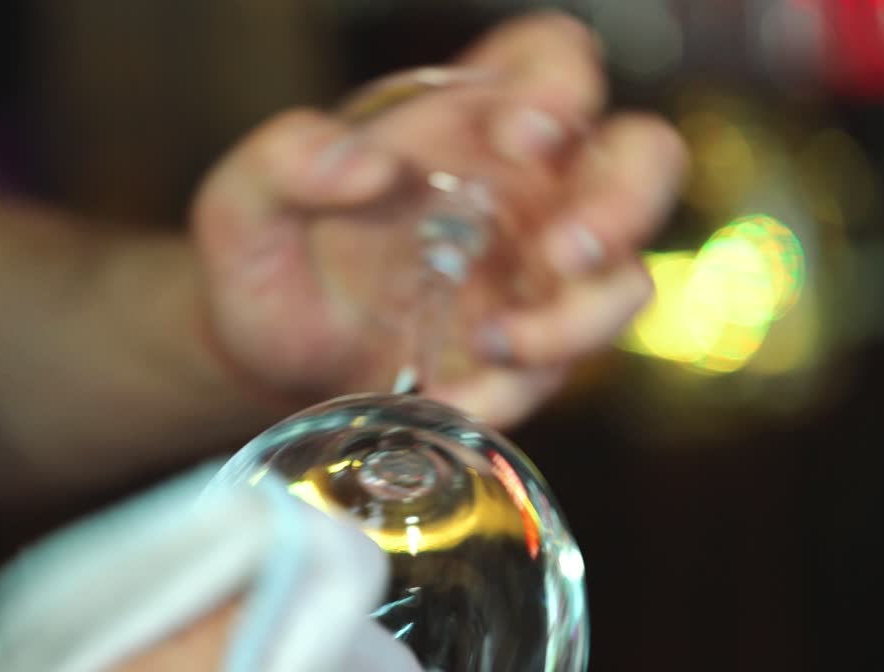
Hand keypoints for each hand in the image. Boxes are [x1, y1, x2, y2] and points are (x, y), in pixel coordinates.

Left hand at [193, 11, 687, 427]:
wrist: (266, 357)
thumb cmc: (268, 259)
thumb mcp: (243, 203)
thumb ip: (283, 161)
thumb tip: (362, 165)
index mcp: (468, 122)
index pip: (554, 62)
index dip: (563, 86)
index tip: (522, 132)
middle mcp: (523, 189)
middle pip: (640, 160)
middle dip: (623, 202)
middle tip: (562, 249)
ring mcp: (534, 273)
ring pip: (625, 276)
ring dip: (582, 314)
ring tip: (501, 340)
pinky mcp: (526, 351)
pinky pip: (563, 367)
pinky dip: (520, 388)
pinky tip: (456, 396)